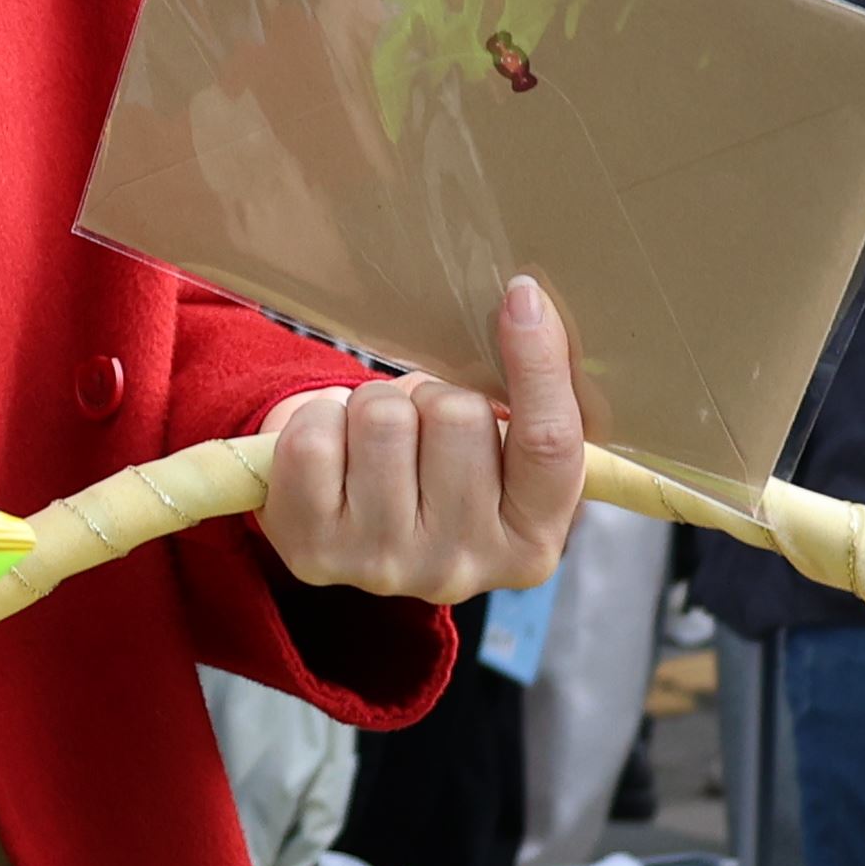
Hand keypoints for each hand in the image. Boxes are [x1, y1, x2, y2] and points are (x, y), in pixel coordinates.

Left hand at [257, 277, 588, 605]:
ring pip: (383, 417)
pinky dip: (317, 421)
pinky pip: (315, 439)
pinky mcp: (313, 552)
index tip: (520, 295)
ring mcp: (384, 567)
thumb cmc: (432, 468)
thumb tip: (525, 299)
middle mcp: (461, 570)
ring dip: (372, 405)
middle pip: (457, 414)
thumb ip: (526, 400)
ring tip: (373, 440)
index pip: (550, 444)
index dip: (538, 363)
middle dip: (432, 394)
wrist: (338, 517)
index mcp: (529, 546)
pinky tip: (331, 454)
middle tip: (419, 423)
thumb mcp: (495, 451)